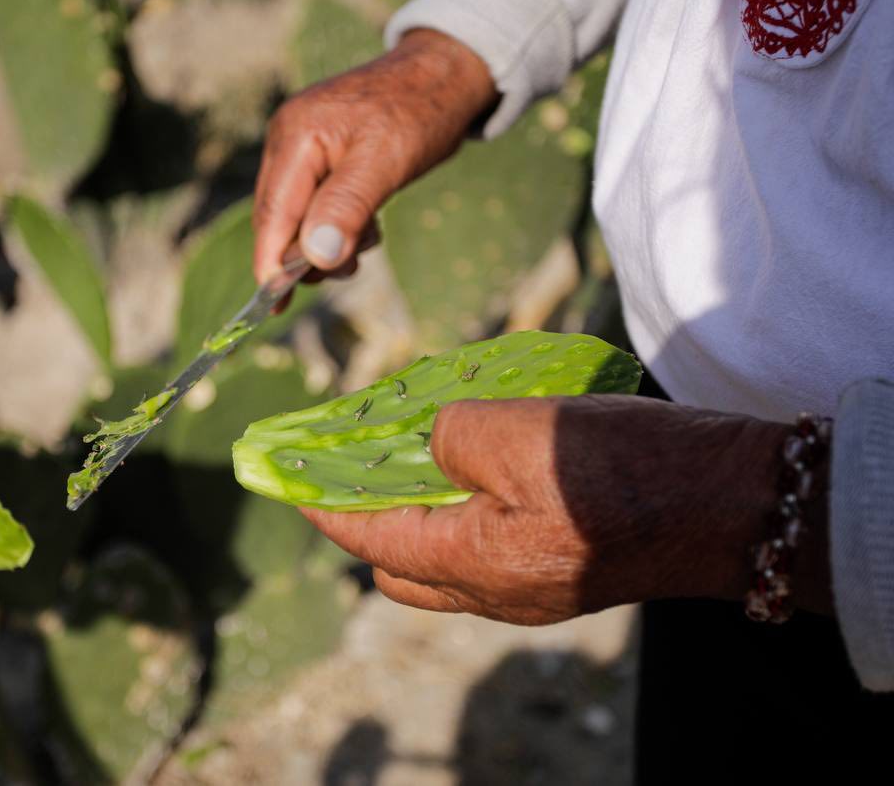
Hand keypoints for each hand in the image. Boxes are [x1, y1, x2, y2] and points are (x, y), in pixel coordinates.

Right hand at [252, 29, 497, 288]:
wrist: (443, 73)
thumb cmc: (420, 112)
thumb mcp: (386, 163)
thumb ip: (347, 207)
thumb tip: (315, 257)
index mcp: (297, 136)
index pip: (273, 213)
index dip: (272, 263)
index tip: (275, 303)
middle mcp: (288, 138)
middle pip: (278, 218)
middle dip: (309, 253)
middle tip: (350, 267)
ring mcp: (300, 145)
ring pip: (296, 215)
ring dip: (327, 240)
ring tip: (368, 237)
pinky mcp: (317, 153)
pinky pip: (313, 202)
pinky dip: (335, 223)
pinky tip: (364, 223)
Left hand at [301, 396, 833, 623]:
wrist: (736, 500)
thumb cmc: (627, 469)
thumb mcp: (520, 433)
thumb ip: (451, 437)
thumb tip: (433, 444)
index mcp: (475, 564)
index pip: (370, 537)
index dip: (323, 505)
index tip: (287, 480)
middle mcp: (498, 591)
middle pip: (403, 564)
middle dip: (370, 516)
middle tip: (361, 460)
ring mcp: (534, 588)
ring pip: (448, 558)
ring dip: (424, 508)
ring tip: (420, 450)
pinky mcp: (566, 570)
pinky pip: (492, 547)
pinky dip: (469, 509)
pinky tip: (482, 461)